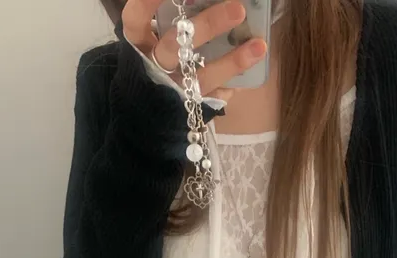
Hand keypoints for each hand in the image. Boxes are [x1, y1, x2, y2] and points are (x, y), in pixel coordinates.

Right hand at [122, 0, 266, 97]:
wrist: (148, 107)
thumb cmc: (158, 54)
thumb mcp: (161, 31)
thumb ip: (179, 13)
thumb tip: (211, 0)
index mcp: (138, 41)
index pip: (137, 17)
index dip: (148, 2)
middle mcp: (153, 66)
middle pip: (175, 45)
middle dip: (207, 26)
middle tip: (239, 9)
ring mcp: (172, 90)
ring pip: (201, 77)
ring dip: (232, 62)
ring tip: (259, 46)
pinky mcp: (191, 108)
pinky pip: (216, 96)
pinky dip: (234, 83)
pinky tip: (252, 69)